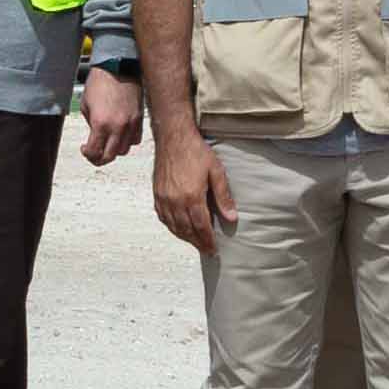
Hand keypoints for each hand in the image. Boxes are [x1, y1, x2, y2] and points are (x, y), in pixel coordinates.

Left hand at [78, 67, 143, 165]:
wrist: (118, 67)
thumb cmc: (100, 82)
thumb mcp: (86, 105)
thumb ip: (91, 124)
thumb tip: (96, 136)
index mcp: (101, 124)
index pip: (94, 152)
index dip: (87, 154)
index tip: (84, 149)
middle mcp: (118, 127)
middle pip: (109, 156)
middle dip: (99, 158)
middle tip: (94, 153)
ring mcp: (131, 124)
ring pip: (124, 150)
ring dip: (114, 150)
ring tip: (107, 142)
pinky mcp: (139, 119)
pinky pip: (135, 139)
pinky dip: (127, 141)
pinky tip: (120, 134)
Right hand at [150, 131, 235, 254]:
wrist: (173, 138)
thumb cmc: (196, 152)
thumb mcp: (216, 172)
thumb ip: (223, 196)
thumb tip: (232, 217)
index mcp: (192, 197)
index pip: (201, 227)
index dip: (208, 240)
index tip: (214, 250)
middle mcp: (175, 201)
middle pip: (187, 230)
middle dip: (198, 242)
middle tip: (206, 250)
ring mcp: (164, 199)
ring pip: (174, 226)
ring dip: (185, 237)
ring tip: (196, 242)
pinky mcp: (157, 194)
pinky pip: (164, 218)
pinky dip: (172, 227)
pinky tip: (179, 229)